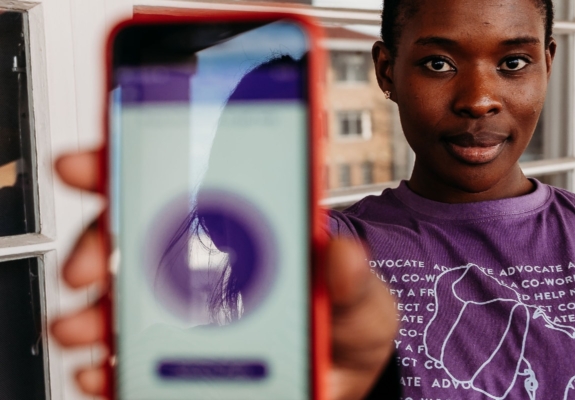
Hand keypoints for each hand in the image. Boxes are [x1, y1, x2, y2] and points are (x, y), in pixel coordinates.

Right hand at [50, 150, 397, 398]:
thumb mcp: (363, 300)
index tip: (92, 162)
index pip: (183, 184)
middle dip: (98, 242)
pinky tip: (103, 370)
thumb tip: (342, 253)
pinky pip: (133, 357)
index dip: (134, 165)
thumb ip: (354, 281)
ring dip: (94, 309)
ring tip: (86, 326)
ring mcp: (186, 310)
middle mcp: (205, 263)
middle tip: (87, 263)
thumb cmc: (346, 327)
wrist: (342, 381)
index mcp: (246, 231)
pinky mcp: (178, 359)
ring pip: (124, 297)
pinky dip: (109, 363)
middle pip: (136, 237)